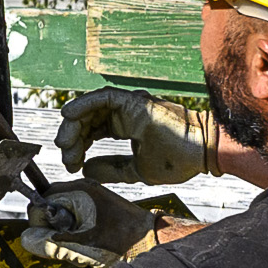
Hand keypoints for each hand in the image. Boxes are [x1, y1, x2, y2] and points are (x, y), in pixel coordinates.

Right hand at [17, 178, 161, 267]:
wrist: (153, 241)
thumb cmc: (124, 243)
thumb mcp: (81, 248)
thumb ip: (49, 243)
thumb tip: (27, 239)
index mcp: (79, 191)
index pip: (41, 200)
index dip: (41, 222)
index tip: (52, 238)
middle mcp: (84, 187)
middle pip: (50, 205)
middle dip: (53, 226)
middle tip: (70, 241)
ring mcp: (92, 194)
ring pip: (62, 212)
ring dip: (65, 230)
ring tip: (84, 241)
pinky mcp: (98, 204)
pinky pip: (75, 215)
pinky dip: (75, 229)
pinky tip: (90, 240)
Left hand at [58, 88, 216, 185]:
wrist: (202, 153)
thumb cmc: (177, 159)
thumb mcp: (135, 170)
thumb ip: (111, 168)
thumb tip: (85, 170)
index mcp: (126, 125)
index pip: (92, 130)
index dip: (78, 145)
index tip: (72, 163)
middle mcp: (125, 113)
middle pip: (88, 118)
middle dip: (72, 137)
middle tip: (66, 156)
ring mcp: (129, 105)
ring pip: (91, 107)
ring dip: (74, 124)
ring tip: (65, 143)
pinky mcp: (134, 101)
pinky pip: (102, 97)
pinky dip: (83, 104)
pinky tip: (69, 116)